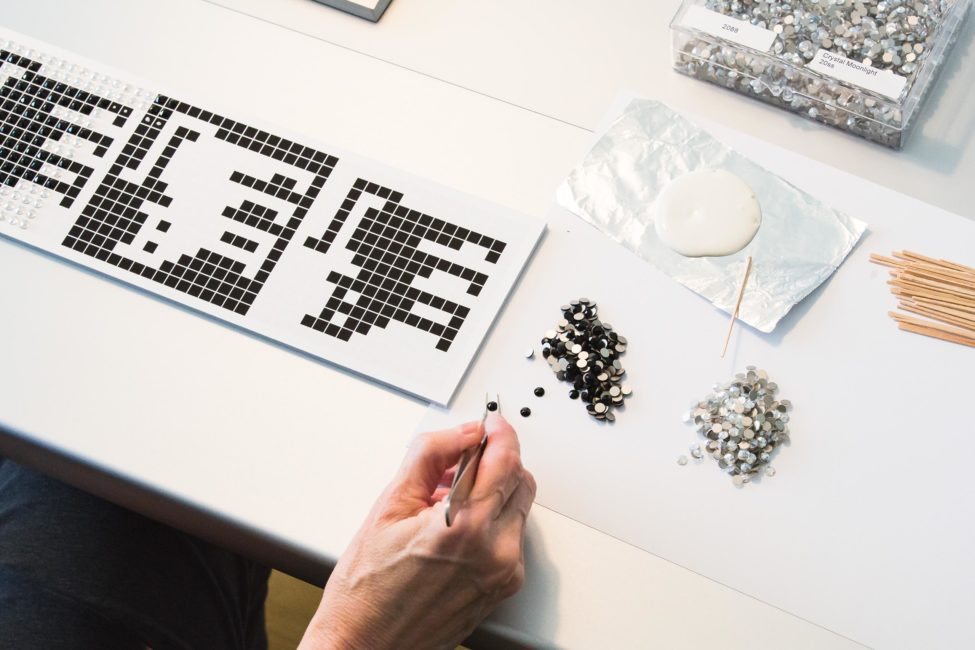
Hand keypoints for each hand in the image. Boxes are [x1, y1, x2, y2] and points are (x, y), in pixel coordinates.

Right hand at [299, 413, 535, 649]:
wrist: (364, 646)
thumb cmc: (365, 590)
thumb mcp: (388, 506)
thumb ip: (431, 457)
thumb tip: (463, 432)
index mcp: (464, 527)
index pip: (504, 460)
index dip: (500, 432)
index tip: (491, 423)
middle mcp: (494, 552)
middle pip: (520, 481)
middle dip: (496, 460)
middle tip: (461, 460)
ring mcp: (503, 573)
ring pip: (518, 508)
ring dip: (493, 491)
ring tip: (447, 501)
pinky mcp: (503, 588)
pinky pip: (512, 537)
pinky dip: (492, 521)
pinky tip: (455, 528)